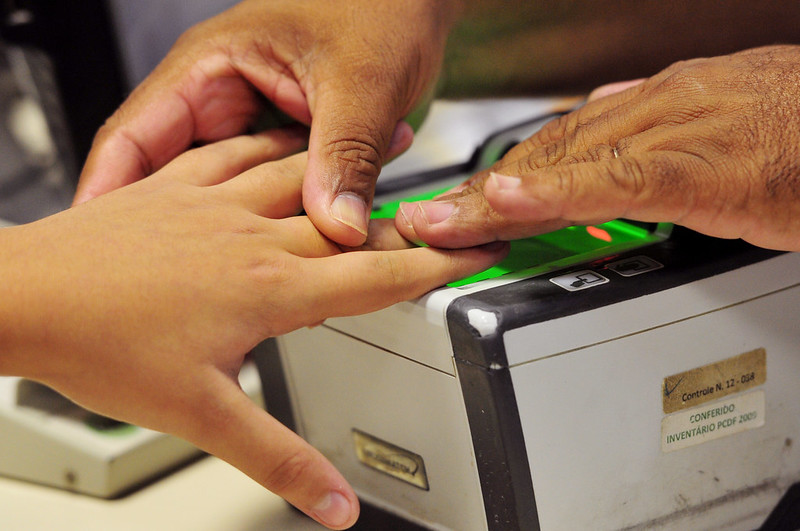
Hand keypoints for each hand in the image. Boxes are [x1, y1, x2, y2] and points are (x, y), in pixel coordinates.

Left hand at [1, 132, 505, 528]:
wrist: (27, 296)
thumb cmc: (104, 348)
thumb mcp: (201, 416)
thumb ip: (276, 457)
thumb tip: (333, 504)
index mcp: (269, 289)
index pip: (375, 277)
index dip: (435, 267)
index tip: (473, 254)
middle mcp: (252, 236)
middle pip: (350, 223)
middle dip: (404, 220)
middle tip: (440, 212)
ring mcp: (214, 203)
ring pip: (303, 174)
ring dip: (350, 165)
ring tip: (390, 142)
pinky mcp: (178, 186)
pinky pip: (237, 150)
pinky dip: (271, 141)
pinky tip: (283, 135)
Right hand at [73, 0, 463, 246]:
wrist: (421, 3)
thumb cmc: (383, 6)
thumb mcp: (361, 80)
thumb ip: (344, 152)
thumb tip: (336, 225)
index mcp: (210, 66)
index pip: (134, 134)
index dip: (108, 194)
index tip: (98, 249)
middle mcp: (221, 97)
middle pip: (169, 176)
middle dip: (163, 232)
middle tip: (160, 287)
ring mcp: (251, 123)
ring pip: (221, 193)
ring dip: (224, 235)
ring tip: (213, 285)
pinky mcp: (284, 145)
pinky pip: (265, 195)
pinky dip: (274, 226)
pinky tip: (284, 259)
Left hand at [395, 45, 799, 251]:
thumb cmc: (797, 132)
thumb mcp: (711, 135)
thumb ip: (653, 144)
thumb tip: (603, 146)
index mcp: (649, 109)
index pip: (552, 146)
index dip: (496, 180)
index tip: (454, 205)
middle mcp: (648, 113)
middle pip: (542, 158)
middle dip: (476, 194)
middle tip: (421, 222)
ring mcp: (671, 136)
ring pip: (563, 166)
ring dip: (493, 198)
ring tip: (437, 222)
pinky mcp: (701, 169)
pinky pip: (620, 182)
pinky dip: (561, 193)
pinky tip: (514, 203)